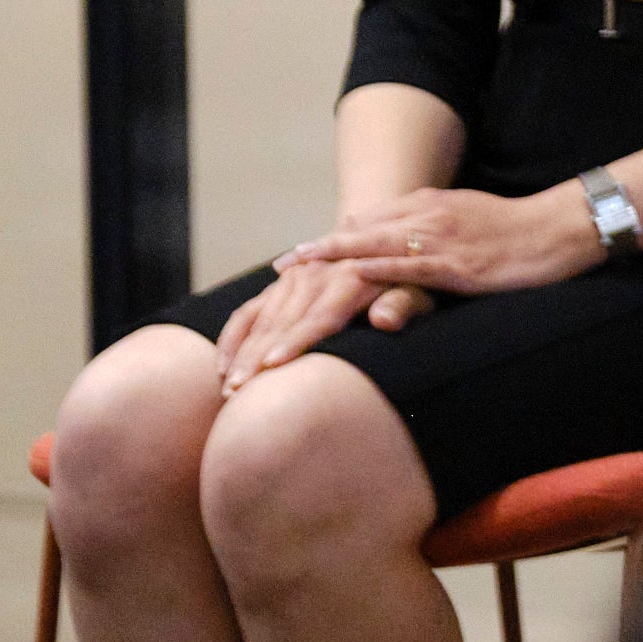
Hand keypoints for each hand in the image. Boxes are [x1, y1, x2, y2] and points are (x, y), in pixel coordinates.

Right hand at [212, 256, 415, 394]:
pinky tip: (222, 366)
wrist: (391, 247)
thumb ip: (403, 306)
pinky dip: (232, 338)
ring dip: (242, 354)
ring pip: (260, 319)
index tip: (273, 367)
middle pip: (282, 322)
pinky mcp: (280, 283)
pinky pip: (248, 311)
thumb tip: (384, 321)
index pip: (320, 316)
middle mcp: (317, 273)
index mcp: (352, 277)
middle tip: (238, 394)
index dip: (296, 342)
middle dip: (258, 358)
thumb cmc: (413, 284)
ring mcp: (294, 276)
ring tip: (229, 389)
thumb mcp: (420, 292)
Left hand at [291, 186, 601, 306]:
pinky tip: (347, 282)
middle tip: (277, 274)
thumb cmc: (518, 232)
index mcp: (428, 206)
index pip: (366, 222)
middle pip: (357, 234)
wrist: (562, 228)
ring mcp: (439, 239)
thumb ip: (429, 229)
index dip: (327, 242)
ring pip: (371, 248)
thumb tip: (397, 244)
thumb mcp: (466, 221)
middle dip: (315, 255)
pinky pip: (407, 267)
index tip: (293, 260)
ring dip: (330, 266)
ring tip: (297, 283)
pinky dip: (373, 273)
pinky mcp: (457, 264)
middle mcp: (426, 216)